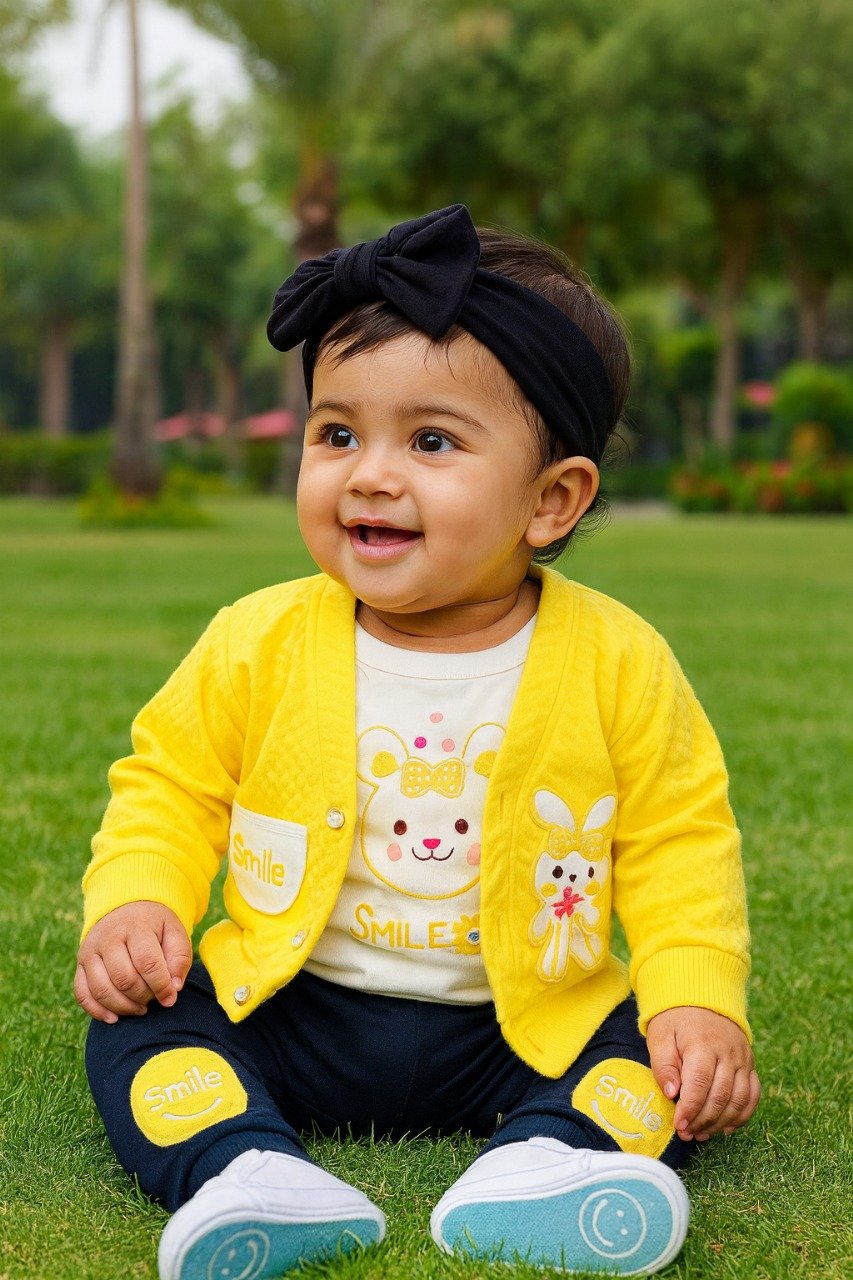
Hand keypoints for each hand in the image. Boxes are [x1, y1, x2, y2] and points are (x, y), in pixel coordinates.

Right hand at [75, 901, 192, 1023]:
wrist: (124, 907)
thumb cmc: (154, 926)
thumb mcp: (174, 932)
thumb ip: (179, 959)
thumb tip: (174, 989)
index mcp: (136, 926)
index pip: (147, 963)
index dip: (161, 986)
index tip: (170, 998)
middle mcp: (108, 938)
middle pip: (123, 979)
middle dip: (142, 996)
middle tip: (153, 998)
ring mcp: (90, 951)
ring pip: (102, 990)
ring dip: (123, 1007)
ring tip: (140, 1008)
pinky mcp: (79, 964)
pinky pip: (82, 994)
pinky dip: (97, 1011)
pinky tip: (115, 1018)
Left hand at [646, 1006, 760, 1141]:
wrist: (701, 996)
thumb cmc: (676, 1019)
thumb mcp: (660, 1036)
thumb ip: (663, 1065)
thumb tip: (672, 1094)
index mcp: (703, 1045)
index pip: (700, 1085)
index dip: (690, 1109)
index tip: (679, 1125)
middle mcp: (728, 1053)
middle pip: (720, 1096)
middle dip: (703, 1121)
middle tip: (687, 1134)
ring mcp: (743, 1059)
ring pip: (738, 1100)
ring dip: (720, 1122)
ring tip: (701, 1134)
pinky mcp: (750, 1064)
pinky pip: (753, 1095)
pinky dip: (742, 1115)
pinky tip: (725, 1127)